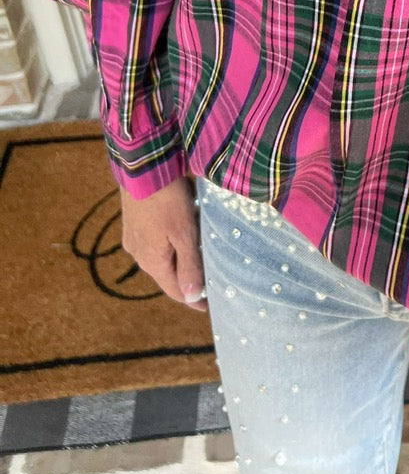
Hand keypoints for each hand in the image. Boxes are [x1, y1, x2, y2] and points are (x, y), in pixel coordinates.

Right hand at [119, 176, 208, 311]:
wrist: (143, 168)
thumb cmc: (168, 200)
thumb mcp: (184, 233)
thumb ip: (189, 265)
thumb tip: (192, 298)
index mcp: (152, 262)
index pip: (175, 291)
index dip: (193, 300)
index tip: (209, 306)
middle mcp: (139, 255)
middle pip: (167, 275)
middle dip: (187, 279)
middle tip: (208, 280)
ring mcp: (133, 239)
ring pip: (160, 258)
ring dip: (178, 260)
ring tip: (198, 257)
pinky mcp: (133, 224)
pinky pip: (154, 243)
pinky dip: (169, 245)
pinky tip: (180, 235)